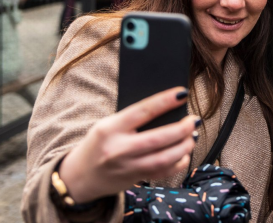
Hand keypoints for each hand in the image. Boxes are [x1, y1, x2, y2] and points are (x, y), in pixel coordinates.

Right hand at [58, 87, 198, 203]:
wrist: (78, 177)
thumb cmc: (98, 144)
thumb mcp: (108, 125)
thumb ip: (132, 118)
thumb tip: (166, 106)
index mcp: (110, 128)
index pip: (143, 111)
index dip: (165, 101)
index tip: (183, 93)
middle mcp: (118, 149)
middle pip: (158, 138)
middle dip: (182, 128)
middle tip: (194, 120)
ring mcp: (127, 167)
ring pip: (164, 158)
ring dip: (184, 146)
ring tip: (193, 135)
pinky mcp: (134, 180)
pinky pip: (162, 172)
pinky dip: (178, 163)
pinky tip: (185, 153)